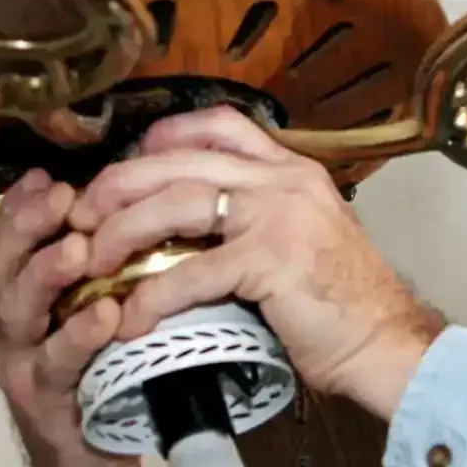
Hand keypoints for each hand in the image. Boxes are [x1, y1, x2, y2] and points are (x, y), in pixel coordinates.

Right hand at [0, 170, 149, 466]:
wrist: (89, 456)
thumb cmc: (94, 365)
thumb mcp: (86, 305)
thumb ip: (92, 261)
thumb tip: (121, 196)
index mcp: (15, 291)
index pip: (7, 236)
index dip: (21, 203)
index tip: (45, 173)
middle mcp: (8, 321)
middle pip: (3, 264)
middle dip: (28, 226)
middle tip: (61, 197)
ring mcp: (19, 361)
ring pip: (20, 310)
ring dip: (46, 275)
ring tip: (77, 248)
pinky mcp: (44, 399)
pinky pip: (57, 363)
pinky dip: (79, 337)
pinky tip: (105, 315)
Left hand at [68, 108, 446, 419]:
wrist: (386, 343)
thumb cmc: (344, 303)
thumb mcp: (303, 238)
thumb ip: (258, 217)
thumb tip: (195, 224)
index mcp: (292, 170)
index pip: (220, 123)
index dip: (163, 137)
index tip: (127, 164)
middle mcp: (285, 180)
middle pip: (181, 160)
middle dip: (120, 184)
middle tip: (81, 214)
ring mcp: (279, 215)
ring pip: (177, 203)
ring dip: (122, 231)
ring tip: (90, 261)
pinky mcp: (270, 261)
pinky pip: (191, 271)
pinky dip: (151, 296)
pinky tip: (129, 319)